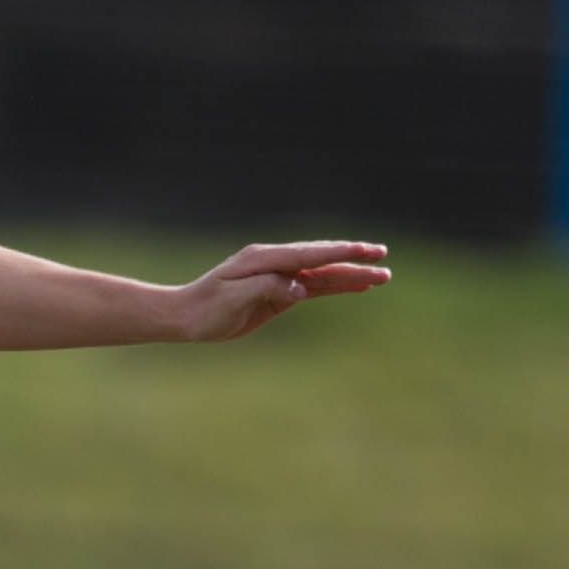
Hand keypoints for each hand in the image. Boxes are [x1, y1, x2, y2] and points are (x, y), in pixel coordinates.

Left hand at [175, 241, 392, 341]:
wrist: (185, 317)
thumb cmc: (205, 308)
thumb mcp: (233, 298)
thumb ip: (267, 287)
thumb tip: (301, 285)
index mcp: (262, 259)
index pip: (308, 254)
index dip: (338, 252)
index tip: (365, 251)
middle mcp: (274, 263)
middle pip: (321, 259)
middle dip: (354, 259)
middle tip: (383, 258)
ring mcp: (279, 276)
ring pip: (322, 274)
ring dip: (351, 275)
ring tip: (382, 277)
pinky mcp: (280, 292)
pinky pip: (314, 287)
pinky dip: (336, 286)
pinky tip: (357, 287)